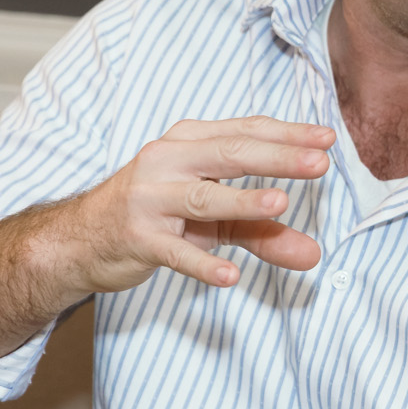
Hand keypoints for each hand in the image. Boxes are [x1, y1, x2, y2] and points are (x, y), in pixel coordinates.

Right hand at [61, 116, 333, 293]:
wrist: (80, 239)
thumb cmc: (158, 215)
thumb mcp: (213, 219)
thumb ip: (264, 232)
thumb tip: (314, 255)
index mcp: (188, 143)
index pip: (245, 132)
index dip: (287, 134)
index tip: (327, 139)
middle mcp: (167, 162)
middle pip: (229, 154)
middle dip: (277, 157)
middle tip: (318, 163)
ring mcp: (149, 200)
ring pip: (202, 198)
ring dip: (242, 202)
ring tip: (280, 203)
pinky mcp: (137, 239)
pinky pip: (174, 252)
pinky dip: (202, 263)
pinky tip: (230, 276)